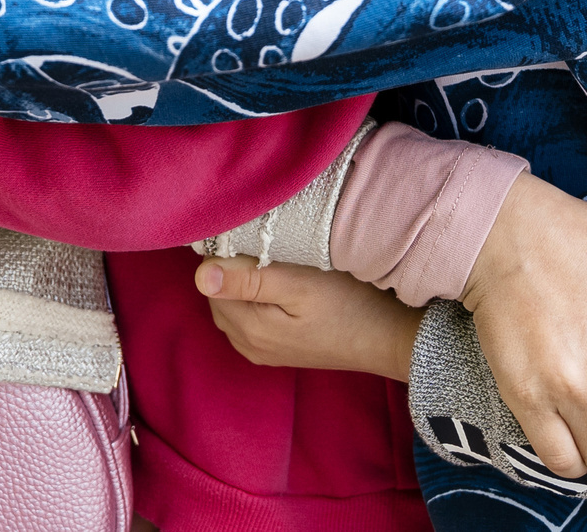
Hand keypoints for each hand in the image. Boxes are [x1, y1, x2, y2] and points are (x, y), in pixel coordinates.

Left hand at [197, 257, 423, 380]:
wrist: (386, 339)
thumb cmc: (347, 305)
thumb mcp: (299, 285)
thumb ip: (249, 279)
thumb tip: (200, 275)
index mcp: (248, 328)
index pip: (211, 281)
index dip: (226, 253)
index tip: (252, 235)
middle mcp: (248, 345)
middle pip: (219, 295)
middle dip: (233, 269)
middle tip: (268, 245)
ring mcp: (262, 352)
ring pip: (233, 306)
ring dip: (244, 283)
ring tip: (276, 263)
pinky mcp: (276, 351)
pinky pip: (248, 319)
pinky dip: (254, 299)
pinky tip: (280, 287)